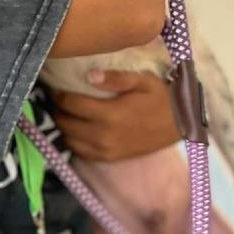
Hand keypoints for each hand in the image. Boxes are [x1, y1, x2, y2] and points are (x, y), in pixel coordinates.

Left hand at [48, 70, 181, 160]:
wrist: (181, 123)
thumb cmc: (161, 97)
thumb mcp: (142, 80)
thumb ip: (116, 78)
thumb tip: (89, 76)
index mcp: (110, 114)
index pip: (70, 104)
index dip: (57, 94)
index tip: (52, 86)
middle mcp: (103, 135)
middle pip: (65, 123)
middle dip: (55, 110)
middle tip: (51, 98)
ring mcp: (106, 150)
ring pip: (69, 140)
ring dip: (61, 126)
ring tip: (60, 112)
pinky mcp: (110, 158)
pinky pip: (80, 152)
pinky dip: (71, 141)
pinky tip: (72, 129)